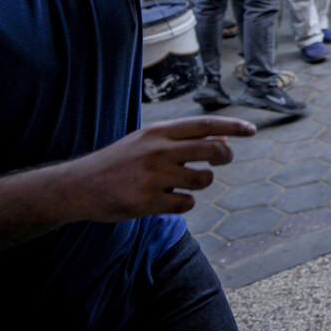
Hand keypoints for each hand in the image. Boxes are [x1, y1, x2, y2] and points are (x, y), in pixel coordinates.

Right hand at [51, 117, 256, 220]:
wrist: (77, 187)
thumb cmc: (119, 163)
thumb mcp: (147, 143)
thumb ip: (183, 141)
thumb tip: (224, 142)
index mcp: (158, 132)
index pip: (205, 125)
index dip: (232, 127)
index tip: (252, 130)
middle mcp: (158, 151)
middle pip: (213, 151)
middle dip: (224, 157)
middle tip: (219, 162)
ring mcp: (153, 176)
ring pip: (203, 180)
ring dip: (198, 184)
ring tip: (177, 183)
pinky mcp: (147, 202)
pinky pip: (186, 204)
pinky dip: (182, 205)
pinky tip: (165, 200)